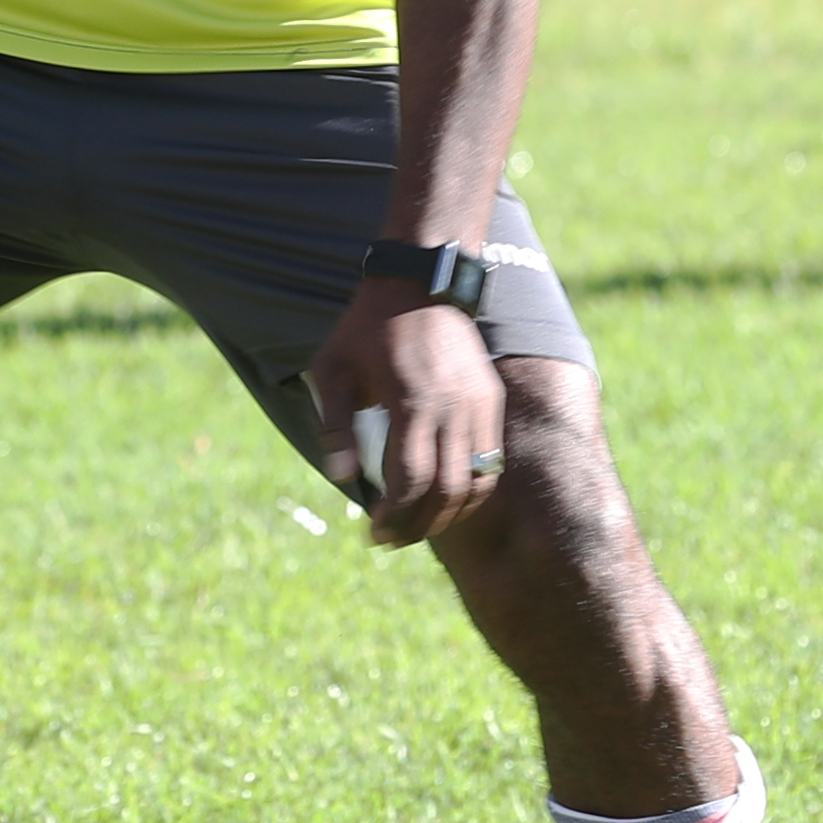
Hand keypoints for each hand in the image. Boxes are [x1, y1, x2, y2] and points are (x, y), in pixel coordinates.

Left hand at [308, 288, 505, 548]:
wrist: (421, 282)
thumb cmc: (367, 327)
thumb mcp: (332, 368)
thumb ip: (335, 424)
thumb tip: (342, 477)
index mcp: (413, 403)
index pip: (412, 481)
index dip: (394, 517)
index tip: (373, 533)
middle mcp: (454, 409)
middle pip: (447, 491)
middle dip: (419, 526)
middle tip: (390, 541)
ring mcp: (478, 406)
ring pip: (476, 482)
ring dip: (448, 514)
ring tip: (418, 528)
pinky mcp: (490, 401)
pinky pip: (490, 461)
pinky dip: (471, 490)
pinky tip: (445, 499)